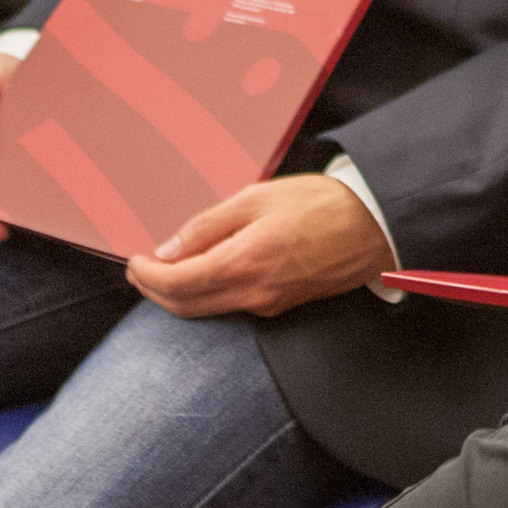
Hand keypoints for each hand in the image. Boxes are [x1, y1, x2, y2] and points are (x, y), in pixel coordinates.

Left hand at [123, 174, 395, 318]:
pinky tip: (205, 271)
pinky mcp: (281, 306)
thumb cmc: (321, 204)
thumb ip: (208, 225)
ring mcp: (268, 304)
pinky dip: (206, 293)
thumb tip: (169, 249)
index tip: (133, 260)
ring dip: (177, 294)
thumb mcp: (257, 198)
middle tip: (140, 268)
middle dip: (154, 290)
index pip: (175, 283)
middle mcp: (253, 293)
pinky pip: (231, 306)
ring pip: (206, 310)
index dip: (146, 275)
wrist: (374, 225)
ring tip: (166, 268)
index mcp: (244, 263)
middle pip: (184, 306)